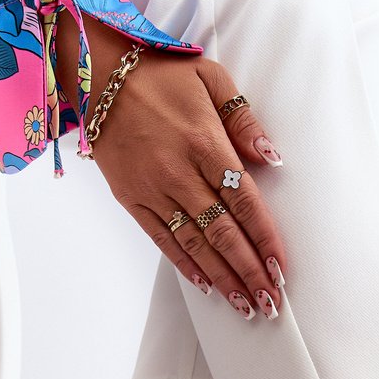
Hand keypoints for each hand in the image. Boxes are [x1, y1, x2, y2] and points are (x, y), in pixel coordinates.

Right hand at [89, 41, 286, 319]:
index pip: (244, 201)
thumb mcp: (211, 78)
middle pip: (222, 233)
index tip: (281, 267)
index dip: (264, 238)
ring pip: (195, 244)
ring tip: (245, 305)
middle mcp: (179, 173)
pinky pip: (162, 239)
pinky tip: (206, 286)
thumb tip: (271, 156)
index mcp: (205, 143)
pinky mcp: (131, 198)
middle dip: (249, 271)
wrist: (98, 73)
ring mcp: (153, 189)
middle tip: (271, 302)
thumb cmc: (161, 73)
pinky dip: (185, 265)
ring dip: (223, 278)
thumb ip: (243, 118)